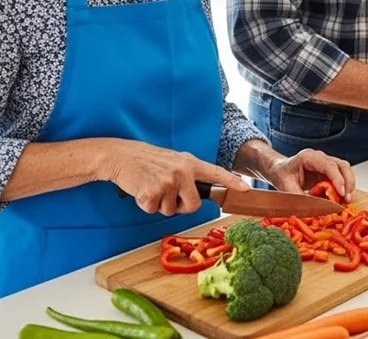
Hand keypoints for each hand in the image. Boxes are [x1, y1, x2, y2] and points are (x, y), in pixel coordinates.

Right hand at [101, 139, 249, 216]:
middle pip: (194, 205)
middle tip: (167, 194)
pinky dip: (145, 205)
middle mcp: (182, 171)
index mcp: (190, 163)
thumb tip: (198, 196)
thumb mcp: (173, 162)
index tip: (246, 189)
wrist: (121, 156)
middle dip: (181, 207)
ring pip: (171, 211)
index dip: (231, 181)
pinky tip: (142, 189)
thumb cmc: (147, 161)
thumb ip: (188, 175)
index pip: (216, 172)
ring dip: (160, 204)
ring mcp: (168, 181)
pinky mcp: (152, 191)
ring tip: (151, 186)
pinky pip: (153, 210)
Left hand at [264, 149, 355, 198]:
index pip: (329, 165)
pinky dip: (345, 186)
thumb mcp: (286, 187)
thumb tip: (313, 209)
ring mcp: (326, 162)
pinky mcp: (328, 170)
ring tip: (347, 200)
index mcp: (308, 157)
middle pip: (341, 165)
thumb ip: (300, 197)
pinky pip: (341, 176)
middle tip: (347, 199)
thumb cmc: (282, 175)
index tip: (342, 193)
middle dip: (347, 182)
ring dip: (349, 184)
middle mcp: (320, 157)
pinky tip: (342, 197)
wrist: (279, 170)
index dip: (337, 179)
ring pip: (345, 169)